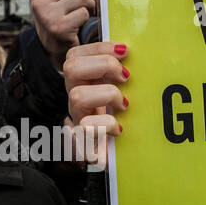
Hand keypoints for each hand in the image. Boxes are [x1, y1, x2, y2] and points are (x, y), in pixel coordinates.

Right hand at [29, 0, 97, 71]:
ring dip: (91, 3)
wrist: (50, 51)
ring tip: (89, 11)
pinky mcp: (59, 27)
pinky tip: (82, 24)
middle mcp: (40, 1)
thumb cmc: (58, 21)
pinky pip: (84, 13)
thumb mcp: (56, 2)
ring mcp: (48, 14)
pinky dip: (88, 17)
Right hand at [64, 40, 127, 168]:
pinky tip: (119, 128)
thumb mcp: (121, 93)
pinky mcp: (84, 141)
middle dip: (103, 65)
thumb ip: (121, 73)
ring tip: (124, 104)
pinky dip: (107, 125)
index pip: (76, 55)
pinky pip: (88, 128)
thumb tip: (134, 52)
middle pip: (71, 67)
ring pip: (77, 96)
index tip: (125, 51)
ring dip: (107, 95)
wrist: (115, 157)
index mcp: (83, 82)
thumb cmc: (121, 119)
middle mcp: (76, 97)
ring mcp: (78, 118)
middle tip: (125, 77)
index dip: (99, 47)